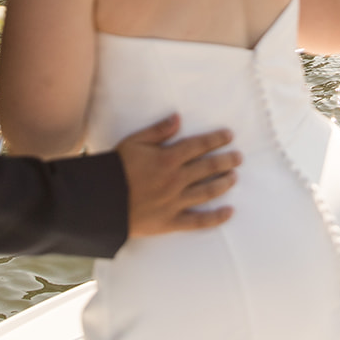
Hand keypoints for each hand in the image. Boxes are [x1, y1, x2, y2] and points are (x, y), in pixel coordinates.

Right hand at [116, 114, 239, 236]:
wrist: (100, 201)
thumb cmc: (115, 169)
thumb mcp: (134, 142)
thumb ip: (158, 131)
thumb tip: (178, 118)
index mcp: (168, 158)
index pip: (199, 145)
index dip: (216, 139)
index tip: (229, 136)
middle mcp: (176, 179)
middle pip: (209, 167)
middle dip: (226, 160)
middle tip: (238, 157)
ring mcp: (176, 202)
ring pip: (208, 191)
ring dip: (224, 183)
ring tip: (234, 177)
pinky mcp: (171, 221)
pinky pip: (199, 221)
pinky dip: (216, 217)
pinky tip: (229, 212)